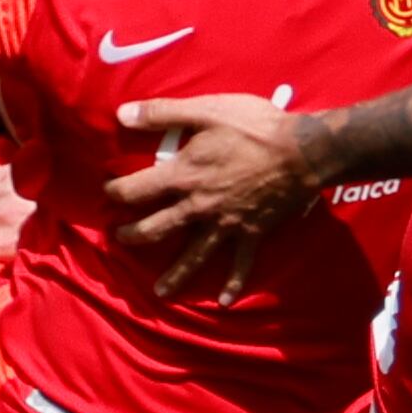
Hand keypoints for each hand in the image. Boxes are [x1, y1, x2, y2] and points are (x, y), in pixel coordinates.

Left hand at [107, 93, 321, 297]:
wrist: (303, 152)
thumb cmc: (255, 127)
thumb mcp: (206, 110)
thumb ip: (162, 113)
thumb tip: (121, 114)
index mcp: (184, 175)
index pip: (136, 189)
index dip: (116, 192)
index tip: (108, 192)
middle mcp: (199, 206)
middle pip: (156, 228)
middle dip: (134, 235)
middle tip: (121, 238)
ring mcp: (226, 224)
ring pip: (193, 256)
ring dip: (175, 275)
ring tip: (160, 292)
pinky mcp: (252, 233)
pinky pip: (241, 264)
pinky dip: (233, 284)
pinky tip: (225, 301)